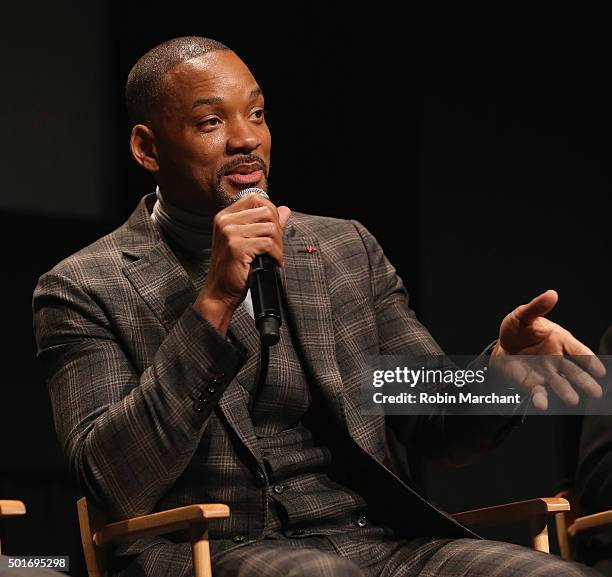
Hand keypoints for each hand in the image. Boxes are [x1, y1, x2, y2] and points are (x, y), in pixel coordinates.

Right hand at [194, 194, 290, 333]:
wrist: (220, 292)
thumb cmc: (234, 268)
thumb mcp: (248, 241)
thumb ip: (265, 223)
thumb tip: (285, 210)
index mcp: (226, 216)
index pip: (255, 198)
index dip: (271, 211)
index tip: (274, 229)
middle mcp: (225, 221)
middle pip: (266, 211)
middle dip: (278, 230)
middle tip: (276, 247)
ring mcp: (229, 233)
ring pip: (270, 228)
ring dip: (278, 245)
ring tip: (274, 256)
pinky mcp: (237, 247)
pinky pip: (268, 244)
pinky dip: (276, 255)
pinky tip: (274, 263)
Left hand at [491, 290, 605, 409]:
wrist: (501, 347)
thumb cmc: (517, 330)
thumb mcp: (523, 316)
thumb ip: (537, 307)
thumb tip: (552, 294)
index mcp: (561, 341)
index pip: (579, 351)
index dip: (590, 361)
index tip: (600, 371)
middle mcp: (558, 359)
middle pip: (574, 372)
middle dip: (585, 382)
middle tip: (596, 392)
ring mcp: (547, 373)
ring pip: (560, 385)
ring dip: (566, 392)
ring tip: (572, 400)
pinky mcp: (533, 384)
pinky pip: (539, 393)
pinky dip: (542, 399)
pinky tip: (543, 405)